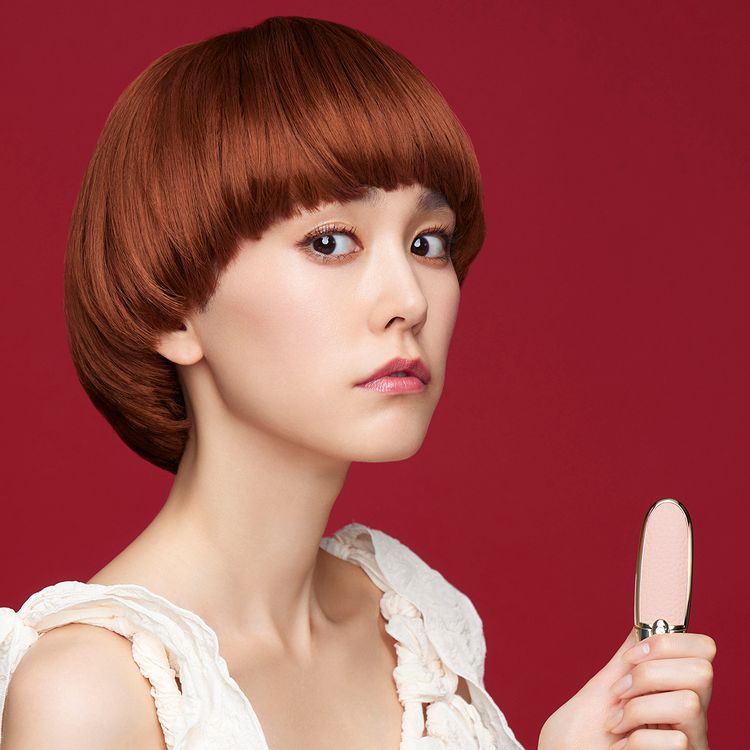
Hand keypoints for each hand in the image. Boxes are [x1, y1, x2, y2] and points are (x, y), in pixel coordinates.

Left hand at [537, 628, 715, 749]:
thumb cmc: (580, 734)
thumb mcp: (603, 688)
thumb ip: (626, 661)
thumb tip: (643, 624)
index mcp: (672, 688)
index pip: (703, 649)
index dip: (668, 642)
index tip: (631, 656)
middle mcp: (688, 715)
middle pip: (703, 671)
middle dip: (650, 674)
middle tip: (620, 692)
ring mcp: (689, 741)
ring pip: (690, 703)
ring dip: (640, 709)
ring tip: (617, 724)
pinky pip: (676, 742)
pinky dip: (638, 741)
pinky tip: (624, 748)